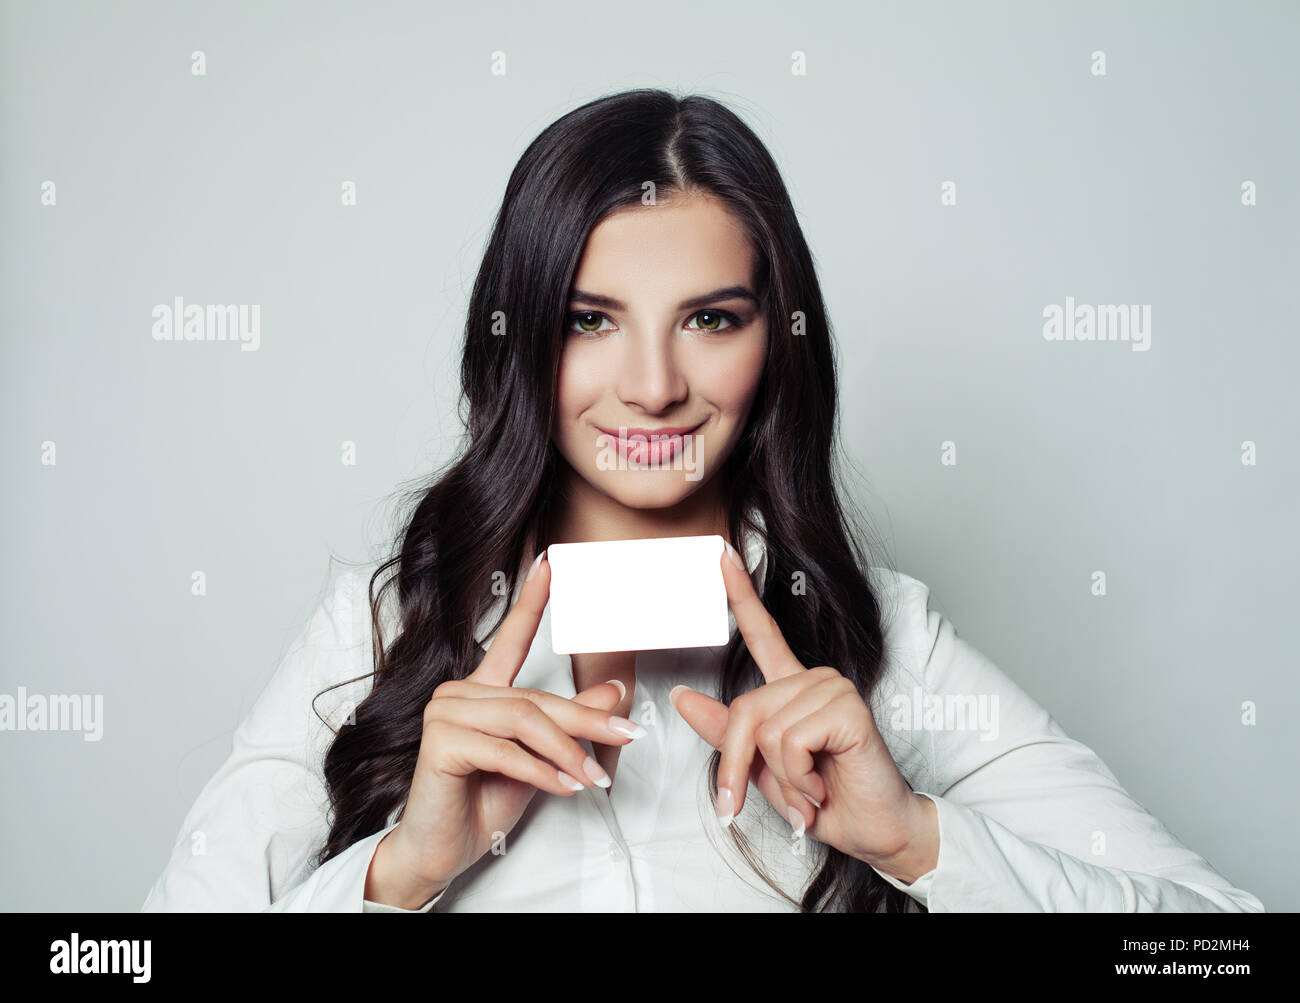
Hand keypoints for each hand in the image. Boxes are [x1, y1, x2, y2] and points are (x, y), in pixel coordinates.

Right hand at [367, 552, 643, 906]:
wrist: (442, 849)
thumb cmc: (484, 801)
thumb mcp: (541, 759)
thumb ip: (570, 721)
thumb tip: (614, 688)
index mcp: (481, 688)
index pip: (511, 637)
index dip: (532, 600)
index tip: (550, 564)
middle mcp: (460, 691)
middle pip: (536, 698)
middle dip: (587, 719)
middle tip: (628, 734)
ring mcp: (445, 712)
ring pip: (525, 722)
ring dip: (568, 753)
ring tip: (594, 778)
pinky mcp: (440, 741)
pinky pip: (506, 751)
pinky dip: (542, 772)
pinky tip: (564, 788)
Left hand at [669, 543, 938, 882]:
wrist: (876, 831)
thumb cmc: (827, 800)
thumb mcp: (763, 769)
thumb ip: (726, 733)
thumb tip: (682, 697)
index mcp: (793, 687)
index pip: (763, 632)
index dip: (739, 593)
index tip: (720, 553)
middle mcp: (814, 679)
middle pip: (744, 709)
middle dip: (740, 766)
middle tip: (754, 801)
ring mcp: (834, 689)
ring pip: (766, 730)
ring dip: (779, 777)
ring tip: (808, 792)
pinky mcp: (848, 708)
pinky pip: (790, 741)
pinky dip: (797, 777)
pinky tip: (821, 786)